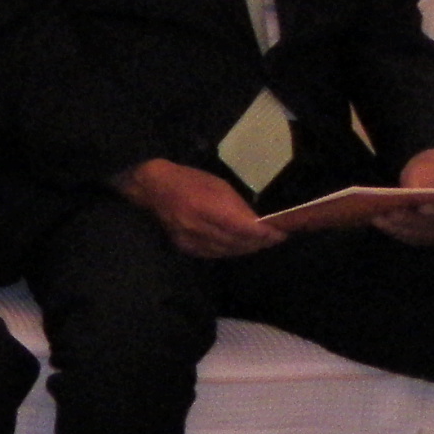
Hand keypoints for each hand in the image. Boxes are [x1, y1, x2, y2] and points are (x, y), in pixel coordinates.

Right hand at [119, 157, 281, 257]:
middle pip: (239, 242)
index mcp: (206, 206)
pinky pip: (216, 254)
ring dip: (248, 247)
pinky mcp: (187, 248)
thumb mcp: (217, 185)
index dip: (265, 233)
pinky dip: (232, 250)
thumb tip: (257, 223)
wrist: (153, 189)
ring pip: (229, 251)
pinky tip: (240, 245)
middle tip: (276, 237)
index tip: (281, 232)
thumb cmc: (188, 180)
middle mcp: (198, 227)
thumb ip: (236, 206)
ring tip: (262, 242)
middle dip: (261, 241)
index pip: (243, 228)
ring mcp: (191, 240)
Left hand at [374, 146, 433, 246]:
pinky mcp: (423, 237)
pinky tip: (377, 219)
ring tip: (378, 215)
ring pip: (418, 233)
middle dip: (411, 219)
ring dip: (397, 225)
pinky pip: (407, 236)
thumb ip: (431, 180)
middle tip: (392, 211)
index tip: (423, 208)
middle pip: (433, 225)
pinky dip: (392, 229)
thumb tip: (421, 191)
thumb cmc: (432, 171)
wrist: (427, 177)